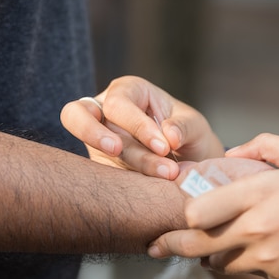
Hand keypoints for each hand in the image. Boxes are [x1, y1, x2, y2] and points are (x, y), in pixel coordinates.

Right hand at [60, 76, 224, 179]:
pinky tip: (151, 188)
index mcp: (128, 91)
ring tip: (166, 175)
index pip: (117, 103)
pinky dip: (123, 182)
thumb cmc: (187, 133)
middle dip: (102, 138)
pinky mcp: (100, 165)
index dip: (136, 124)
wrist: (187, 161)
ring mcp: (98, 139)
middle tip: (120, 152)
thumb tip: (169, 135)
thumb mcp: (194, 125)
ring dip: (132, 165)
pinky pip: (100, 174)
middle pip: (84, 118)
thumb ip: (184, 127)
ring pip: (97, 150)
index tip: (164, 147)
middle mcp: (106, 112)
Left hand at [148, 133, 278, 278]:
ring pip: (218, 263)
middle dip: (171, 246)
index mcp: (258, 192)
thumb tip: (231, 152)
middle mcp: (256, 228)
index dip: (182, 214)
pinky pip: (247, 271)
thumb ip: (261, 146)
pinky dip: (241, 262)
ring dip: (209, 255)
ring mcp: (267, 257)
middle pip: (196, 245)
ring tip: (208, 244)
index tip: (179, 210)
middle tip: (156, 246)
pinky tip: (253, 247)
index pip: (196, 213)